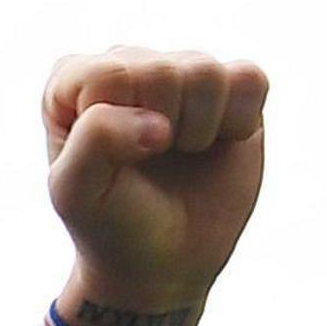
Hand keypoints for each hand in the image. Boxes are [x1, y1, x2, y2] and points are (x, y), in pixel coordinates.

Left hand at [44, 47, 270, 325]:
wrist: (162, 261)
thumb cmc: (110, 223)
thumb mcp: (76, 192)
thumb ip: (94, 142)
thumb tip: (159, 124)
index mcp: (76, 79)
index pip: (112, 75)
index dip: (123, 127)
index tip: (118, 162)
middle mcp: (129, 64)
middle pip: (165, 71)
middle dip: (165, 131)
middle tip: (153, 162)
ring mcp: (181, 71)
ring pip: (208, 74)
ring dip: (200, 131)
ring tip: (181, 153)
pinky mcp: (230, 87)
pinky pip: (250, 80)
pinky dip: (239, 123)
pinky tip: (214, 144)